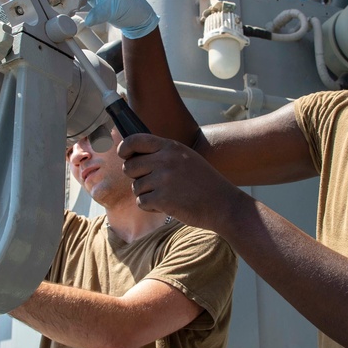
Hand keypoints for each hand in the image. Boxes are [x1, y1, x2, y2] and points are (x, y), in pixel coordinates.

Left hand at [118, 133, 245, 231]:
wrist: (223, 205)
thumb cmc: (205, 183)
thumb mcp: (186, 158)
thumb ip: (163, 153)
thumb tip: (134, 154)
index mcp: (171, 147)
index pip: (135, 140)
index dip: (124, 148)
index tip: (123, 154)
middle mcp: (165, 160)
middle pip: (129, 167)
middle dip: (136, 177)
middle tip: (153, 183)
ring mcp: (163, 179)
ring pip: (136, 186)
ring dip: (146, 194)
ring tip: (167, 195)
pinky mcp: (162, 199)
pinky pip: (142, 202)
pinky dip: (151, 206)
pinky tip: (167, 205)